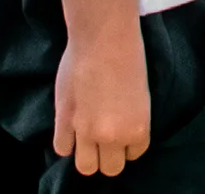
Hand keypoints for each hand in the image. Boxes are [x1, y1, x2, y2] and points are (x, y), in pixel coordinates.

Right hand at [56, 15, 151, 176]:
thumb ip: (129, 121)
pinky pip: (63, 149)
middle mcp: (113, 136)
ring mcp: (86, 131)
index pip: (134, 154)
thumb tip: (118, 134)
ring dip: (88, 154)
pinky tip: (72, 129)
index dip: (128, 143)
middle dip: (109, 154)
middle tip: (105, 137)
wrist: (104, 37)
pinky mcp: (65, 121)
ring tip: (88, 138)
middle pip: (110, 168)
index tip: (123, 129)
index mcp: (139, 130)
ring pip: (86, 167)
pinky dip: (67, 142)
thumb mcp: (141, 96)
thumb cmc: (128, 57)